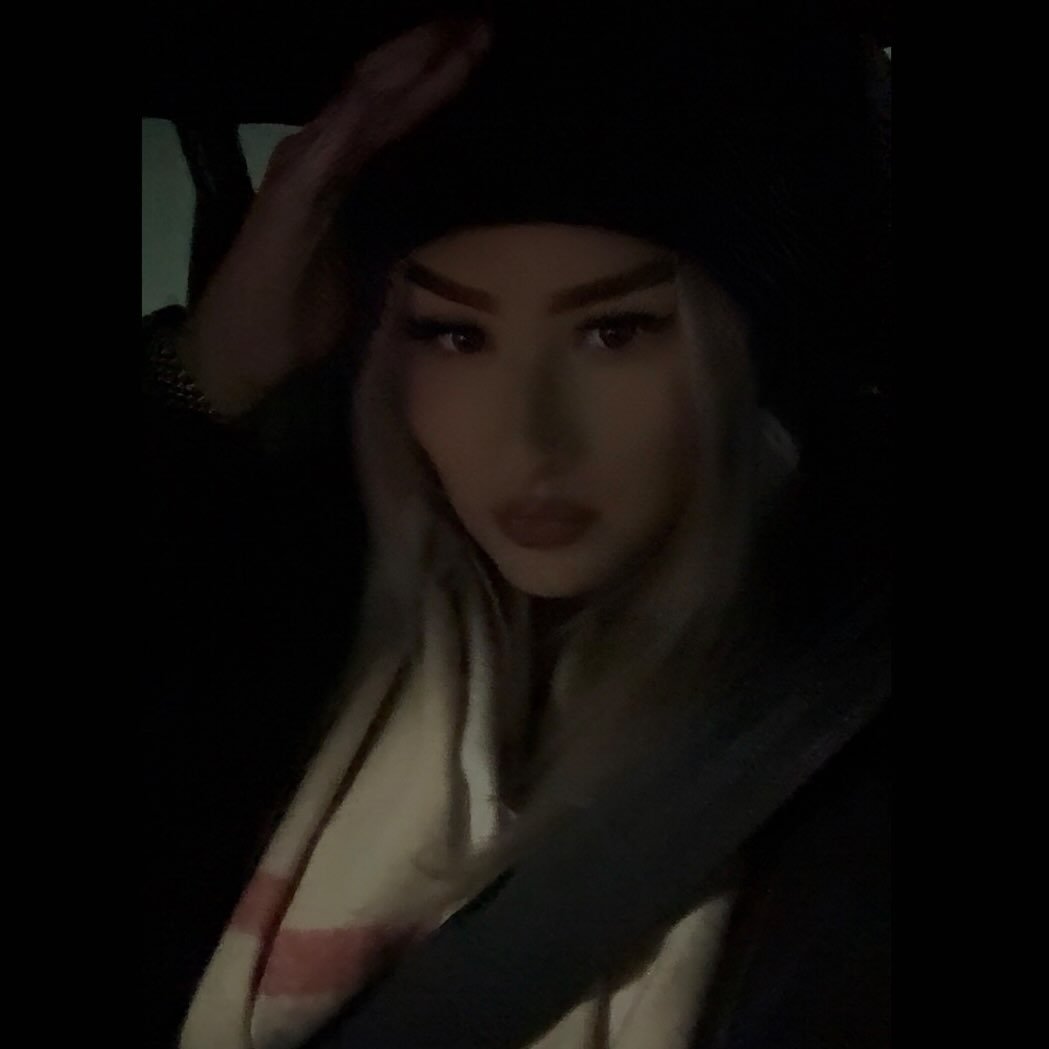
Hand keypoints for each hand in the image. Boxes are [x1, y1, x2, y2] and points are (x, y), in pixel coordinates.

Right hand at [178, 17, 491, 416]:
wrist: (248, 352)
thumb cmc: (301, 318)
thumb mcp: (368, 269)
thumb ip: (397, 237)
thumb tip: (444, 239)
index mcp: (345, 174)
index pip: (396, 114)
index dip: (436, 80)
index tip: (477, 47)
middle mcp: (324, 159)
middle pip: (384, 94)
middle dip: (432, 56)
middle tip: (480, 21)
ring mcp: (303, 174)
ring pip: (359, 105)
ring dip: (406, 69)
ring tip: (450, 34)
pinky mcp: (286, 200)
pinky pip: (326, 147)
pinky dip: (356, 115)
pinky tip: (387, 89)